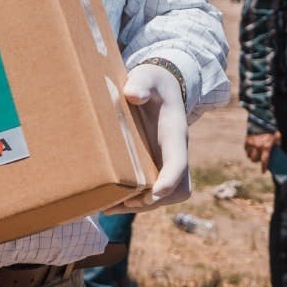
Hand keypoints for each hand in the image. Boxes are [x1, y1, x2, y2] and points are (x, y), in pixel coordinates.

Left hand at [103, 63, 190, 212]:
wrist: (159, 88)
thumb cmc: (152, 82)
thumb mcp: (147, 76)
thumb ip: (141, 83)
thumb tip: (132, 95)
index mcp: (175, 133)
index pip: (179, 162)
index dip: (170, 179)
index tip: (156, 193)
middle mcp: (175, 153)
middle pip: (177, 189)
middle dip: (154, 200)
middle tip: (125, 202)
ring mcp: (166, 162)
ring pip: (163, 196)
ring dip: (140, 206)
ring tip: (107, 209)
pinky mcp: (154, 166)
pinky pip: (151, 192)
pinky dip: (133, 201)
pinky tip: (108, 203)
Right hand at [244, 132, 280, 169]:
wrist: (261, 121)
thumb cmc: (271, 130)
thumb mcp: (277, 138)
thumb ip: (276, 147)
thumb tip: (277, 154)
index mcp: (266, 147)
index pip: (264, 160)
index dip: (264, 167)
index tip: (263, 172)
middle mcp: (257, 146)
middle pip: (254, 160)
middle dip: (257, 160)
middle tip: (260, 159)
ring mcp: (251, 143)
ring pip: (249, 155)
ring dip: (252, 156)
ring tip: (255, 154)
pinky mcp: (246, 140)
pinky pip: (246, 150)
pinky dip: (248, 151)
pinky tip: (252, 149)